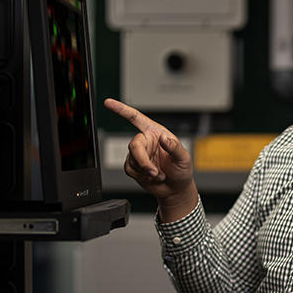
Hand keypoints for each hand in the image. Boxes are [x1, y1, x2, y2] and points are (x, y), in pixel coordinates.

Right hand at [104, 98, 198, 221]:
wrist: (175, 189)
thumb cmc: (181, 170)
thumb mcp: (184, 158)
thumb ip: (174, 147)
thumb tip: (164, 139)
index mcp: (156, 133)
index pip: (136, 118)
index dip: (122, 110)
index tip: (108, 103)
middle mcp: (145, 141)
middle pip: (133, 145)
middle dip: (143, 160)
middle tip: (153, 171)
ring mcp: (139, 154)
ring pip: (131, 159)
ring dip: (145, 170)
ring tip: (159, 174)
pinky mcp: (134, 166)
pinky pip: (129, 169)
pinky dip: (141, 175)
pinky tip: (151, 176)